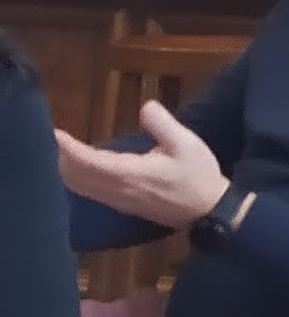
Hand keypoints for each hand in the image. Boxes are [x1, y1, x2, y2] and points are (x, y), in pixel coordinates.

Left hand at [56, 99, 230, 229]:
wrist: (208, 211)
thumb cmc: (198, 175)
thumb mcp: (187, 144)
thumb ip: (163, 124)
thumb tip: (144, 106)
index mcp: (132, 173)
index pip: (89, 162)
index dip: (68, 149)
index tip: (53, 133)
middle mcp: (119, 190)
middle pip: (77, 178)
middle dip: (60, 158)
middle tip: (53, 136)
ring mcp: (119, 200)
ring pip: (81, 187)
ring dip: (67, 168)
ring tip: (60, 148)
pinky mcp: (122, 205)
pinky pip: (90, 192)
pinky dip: (77, 177)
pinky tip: (79, 165)